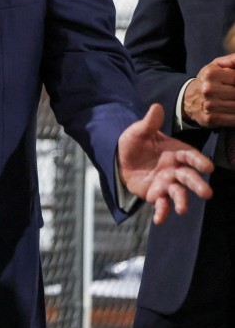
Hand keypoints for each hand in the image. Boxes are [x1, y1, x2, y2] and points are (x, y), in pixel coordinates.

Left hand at [118, 103, 213, 224]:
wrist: (120, 158)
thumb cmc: (134, 143)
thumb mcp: (138, 131)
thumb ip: (148, 123)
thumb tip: (156, 107)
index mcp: (175, 152)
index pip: (190, 156)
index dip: (199, 161)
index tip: (207, 167)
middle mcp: (175, 169)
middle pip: (189, 178)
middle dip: (197, 185)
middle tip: (206, 194)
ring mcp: (167, 183)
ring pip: (178, 193)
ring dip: (182, 201)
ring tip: (182, 210)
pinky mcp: (156, 194)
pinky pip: (161, 204)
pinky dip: (162, 212)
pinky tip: (159, 220)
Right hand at [182, 54, 234, 127]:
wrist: (187, 100)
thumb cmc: (208, 81)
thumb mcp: (216, 66)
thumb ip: (232, 61)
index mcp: (211, 74)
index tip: (233, 84)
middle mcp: (208, 89)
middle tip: (233, 93)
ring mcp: (209, 105)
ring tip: (232, 100)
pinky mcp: (211, 118)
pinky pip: (234, 119)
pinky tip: (232, 111)